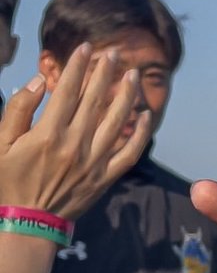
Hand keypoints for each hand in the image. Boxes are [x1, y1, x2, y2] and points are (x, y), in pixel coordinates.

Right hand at [0, 43, 151, 220]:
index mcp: (48, 135)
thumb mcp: (0, 144)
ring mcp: (94, 163)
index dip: (78, 67)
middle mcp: (75, 145)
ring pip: (117, 122)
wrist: (27, 224)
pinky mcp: (105, 178)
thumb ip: (17, 110)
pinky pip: (130, 153)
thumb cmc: (9, 181)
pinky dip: (140, 134)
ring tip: (133, 75)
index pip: (68, 91)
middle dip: (105, 73)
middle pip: (95, 100)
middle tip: (114, 53)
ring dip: (127, 95)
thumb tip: (37, 82)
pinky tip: (145, 115)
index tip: (86, 48)